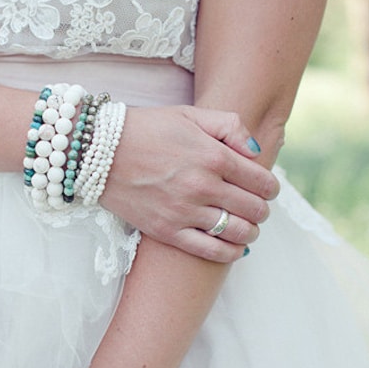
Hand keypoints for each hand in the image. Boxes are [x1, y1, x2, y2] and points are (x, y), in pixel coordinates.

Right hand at [101, 106, 278, 261]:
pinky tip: (235, 248)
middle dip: (262, 209)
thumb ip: (230, 126)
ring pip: (237, 232)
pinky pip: (210, 251)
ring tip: (247, 227)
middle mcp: (203, 186)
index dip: (270, 187)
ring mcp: (185, 212)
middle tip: (257, 207)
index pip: (262, 181)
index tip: (266, 188)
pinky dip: (230, 253)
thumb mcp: (190, 115)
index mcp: (213, 156)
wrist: (98, 151)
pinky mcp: (167, 231)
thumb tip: (255, 153)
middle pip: (254, 209)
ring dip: (250, 231)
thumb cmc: (146, 129)